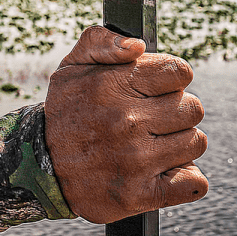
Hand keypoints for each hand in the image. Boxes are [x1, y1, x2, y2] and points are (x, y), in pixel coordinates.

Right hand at [44, 25, 207, 223]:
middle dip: (175, 110)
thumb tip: (137, 45)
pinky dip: (187, 178)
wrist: (41, 167)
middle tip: (153, 117)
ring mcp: (135, 161)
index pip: (179, 72)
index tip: (157, 87)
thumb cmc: (66, 111)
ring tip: (153, 143)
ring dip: (179, 142)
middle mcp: (126, 122)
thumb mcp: (72, 66)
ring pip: (195, 142)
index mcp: (112, 86)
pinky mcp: (141, 195)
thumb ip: (102, 41)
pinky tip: (165, 170)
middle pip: (192, 108)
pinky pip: (194, 183)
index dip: (171, 77)